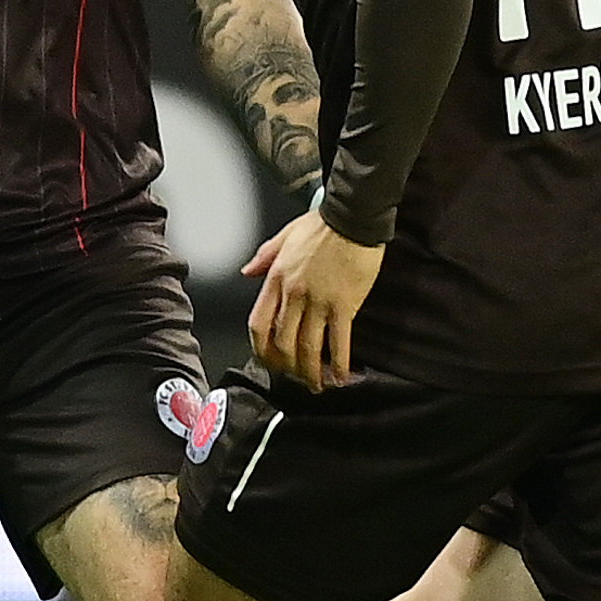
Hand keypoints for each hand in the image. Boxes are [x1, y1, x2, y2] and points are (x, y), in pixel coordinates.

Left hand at [242, 209, 381, 387]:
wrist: (353, 216)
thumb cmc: (322, 224)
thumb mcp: (284, 236)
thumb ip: (264, 257)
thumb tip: (247, 272)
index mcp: (276, 279)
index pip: (259, 324)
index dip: (262, 350)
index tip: (270, 361)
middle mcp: (294, 294)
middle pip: (284, 343)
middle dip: (290, 367)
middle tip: (297, 378)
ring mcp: (319, 301)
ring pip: (310, 347)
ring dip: (313, 372)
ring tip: (319, 384)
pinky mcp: (344, 304)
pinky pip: (339, 340)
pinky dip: (340, 362)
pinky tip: (343, 375)